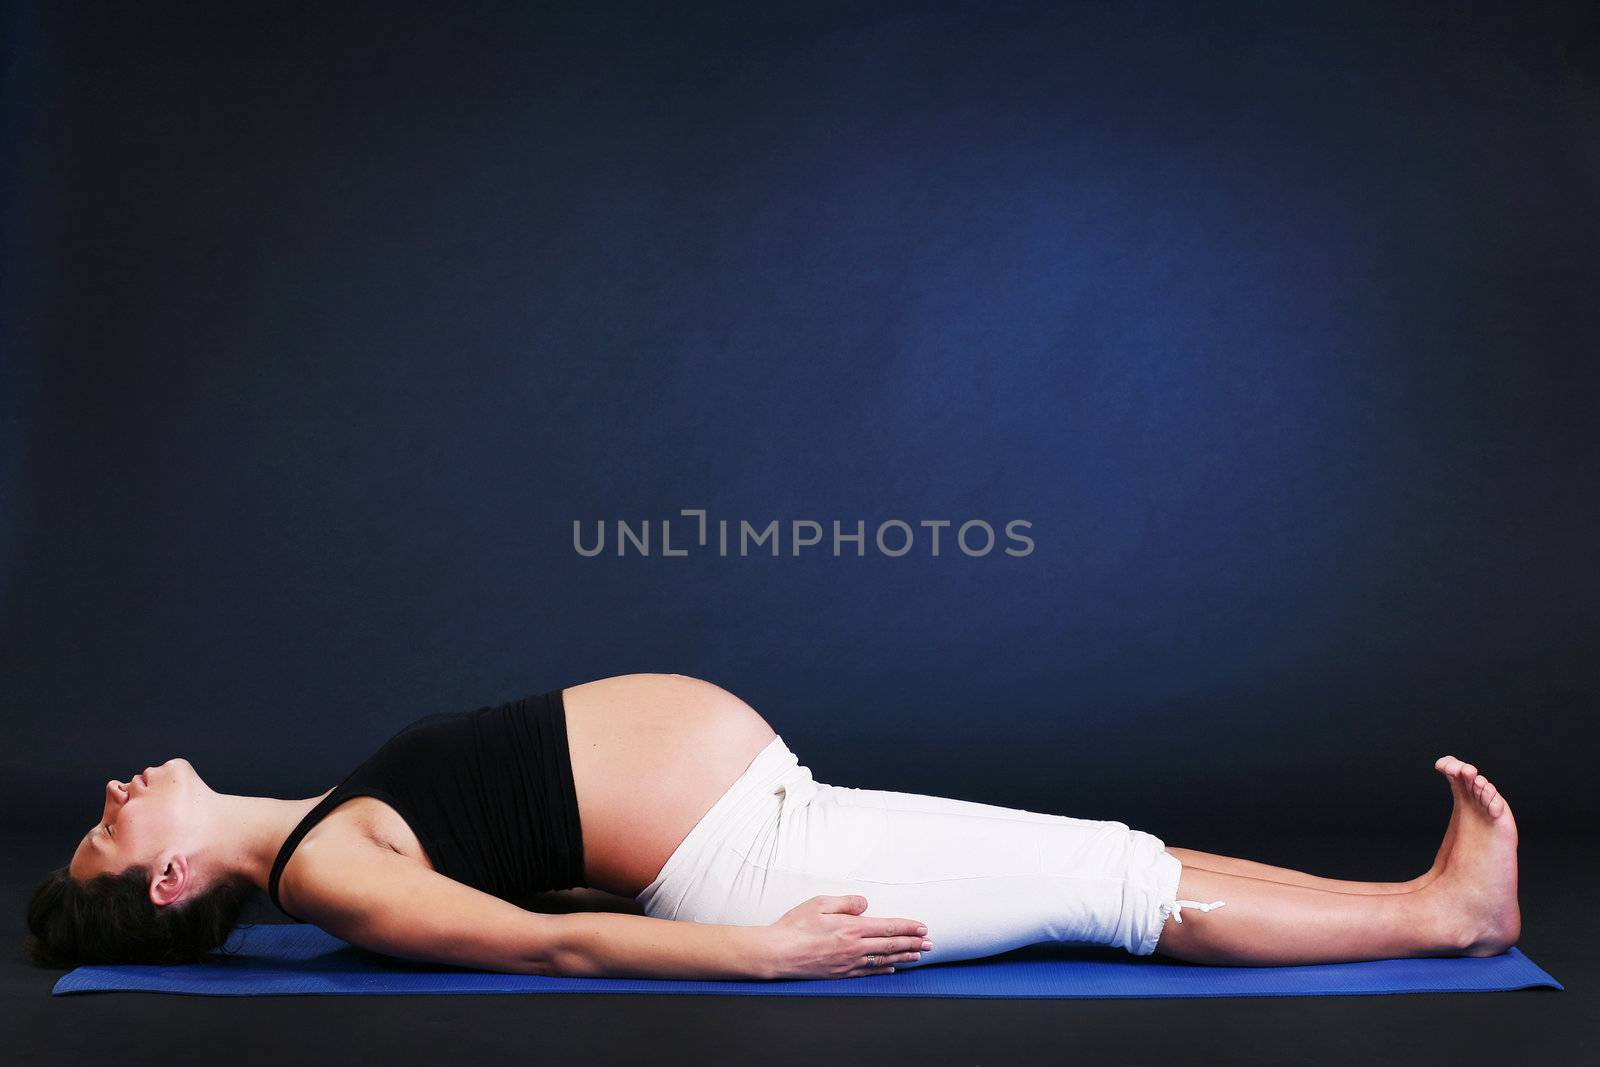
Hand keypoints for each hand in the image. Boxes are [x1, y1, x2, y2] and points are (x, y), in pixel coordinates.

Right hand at [762, 894, 931, 979]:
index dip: (908, 928)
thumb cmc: (795, 926)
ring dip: (904, 957)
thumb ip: (846, 902)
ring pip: (884, 960)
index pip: (888, 927)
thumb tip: (865, 904)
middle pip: (891, 945)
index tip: (923, 927)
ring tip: (919, 955)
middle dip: (914, 943)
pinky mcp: (841, 974)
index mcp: (852, 928)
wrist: (777, 953)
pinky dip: (884, 970)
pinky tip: (892, 969)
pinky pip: (869, 972)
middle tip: (931, 943)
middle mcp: (854, 948)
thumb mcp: (819, 903)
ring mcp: (849, 964)